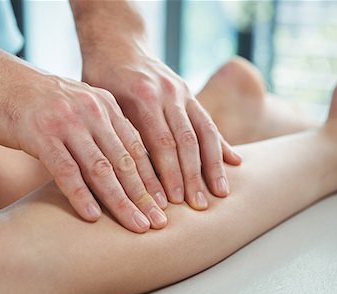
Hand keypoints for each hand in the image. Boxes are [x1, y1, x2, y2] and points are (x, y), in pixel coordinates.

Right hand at [0, 57, 167, 232]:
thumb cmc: (37, 99)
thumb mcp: (76, 107)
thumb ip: (98, 130)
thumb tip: (117, 165)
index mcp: (105, 105)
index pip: (136, 147)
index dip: (152, 178)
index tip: (164, 205)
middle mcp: (91, 111)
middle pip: (125, 161)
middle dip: (144, 196)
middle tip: (159, 223)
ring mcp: (67, 122)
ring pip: (101, 168)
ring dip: (120, 201)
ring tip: (136, 225)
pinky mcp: (40, 134)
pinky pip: (65, 170)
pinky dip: (80, 195)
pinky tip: (92, 217)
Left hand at [82, 46, 241, 209]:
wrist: (117, 43)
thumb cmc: (101, 76)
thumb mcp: (100, 101)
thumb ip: (118, 131)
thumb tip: (127, 176)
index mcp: (142, 97)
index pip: (160, 144)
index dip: (167, 175)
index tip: (171, 202)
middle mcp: (168, 93)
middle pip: (185, 141)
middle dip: (193, 177)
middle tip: (199, 207)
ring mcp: (182, 92)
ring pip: (203, 132)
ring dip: (213, 165)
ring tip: (221, 193)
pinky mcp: (189, 93)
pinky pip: (208, 120)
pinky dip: (220, 143)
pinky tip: (235, 162)